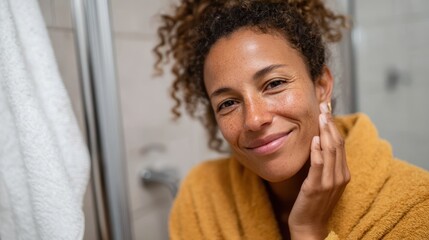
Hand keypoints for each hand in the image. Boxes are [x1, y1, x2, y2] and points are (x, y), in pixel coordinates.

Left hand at [288, 102, 350, 239]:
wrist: (309, 225)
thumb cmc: (314, 201)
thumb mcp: (322, 179)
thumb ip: (324, 163)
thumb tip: (319, 140)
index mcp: (342, 173)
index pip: (340, 143)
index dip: (334, 125)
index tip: (327, 109)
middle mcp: (339, 176)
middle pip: (337, 144)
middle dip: (330, 123)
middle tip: (323, 106)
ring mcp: (329, 182)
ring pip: (330, 151)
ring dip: (325, 132)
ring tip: (320, 117)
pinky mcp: (316, 187)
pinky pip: (318, 166)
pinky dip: (317, 151)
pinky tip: (314, 140)